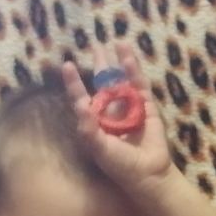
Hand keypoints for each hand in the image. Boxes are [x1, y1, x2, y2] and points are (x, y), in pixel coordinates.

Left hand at [61, 41, 172, 191]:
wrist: (148, 174)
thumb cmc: (120, 165)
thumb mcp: (99, 148)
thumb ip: (88, 128)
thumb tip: (80, 104)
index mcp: (96, 121)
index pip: (83, 97)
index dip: (75, 82)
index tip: (67, 65)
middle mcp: (112, 112)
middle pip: (104, 82)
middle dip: (101, 64)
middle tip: (96, 45)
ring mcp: (130, 107)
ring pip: (122, 80)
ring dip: (118, 62)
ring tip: (115, 41)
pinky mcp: (147, 107)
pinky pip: (139, 85)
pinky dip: (134, 71)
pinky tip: (127, 57)